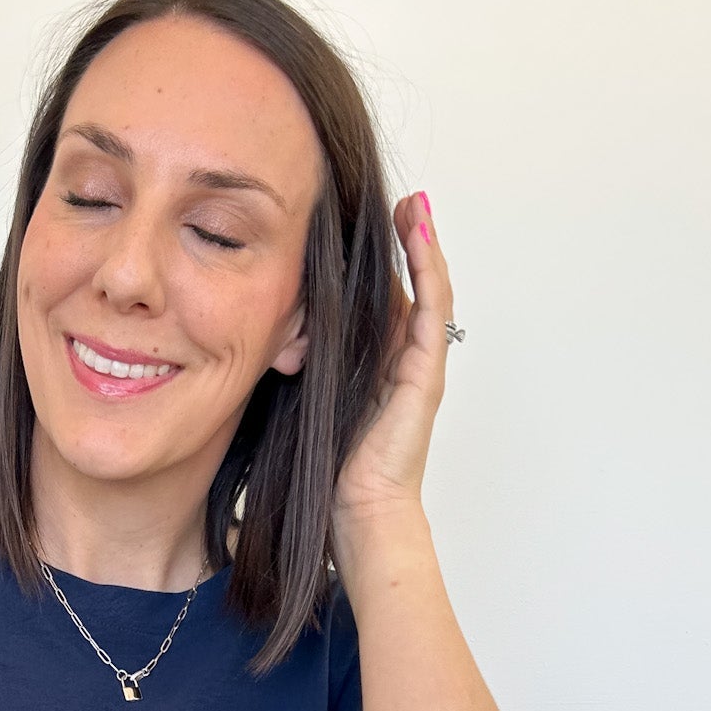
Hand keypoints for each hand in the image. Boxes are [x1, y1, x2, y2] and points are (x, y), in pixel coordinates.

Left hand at [333, 190, 456, 527]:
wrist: (357, 510)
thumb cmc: (331, 467)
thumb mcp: (310, 397)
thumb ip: (305, 362)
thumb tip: (277, 334)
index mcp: (380, 364)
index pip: (384, 299)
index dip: (377, 261)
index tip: (360, 225)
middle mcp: (405, 359)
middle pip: (410, 286)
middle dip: (404, 242)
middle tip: (396, 201)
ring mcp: (422, 364)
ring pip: (428, 288)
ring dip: (422, 243)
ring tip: (412, 204)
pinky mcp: (427, 371)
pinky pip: (434, 308)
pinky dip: (428, 268)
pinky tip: (419, 234)